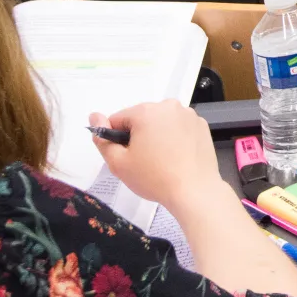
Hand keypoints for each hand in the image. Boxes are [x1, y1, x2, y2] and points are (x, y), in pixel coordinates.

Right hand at [90, 101, 226, 213]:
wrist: (194, 190)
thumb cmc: (153, 177)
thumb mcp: (118, 162)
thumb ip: (103, 139)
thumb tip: (95, 116)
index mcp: (146, 111)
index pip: (118, 119)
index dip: (116, 139)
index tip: (127, 156)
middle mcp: (169, 106)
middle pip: (141, 119)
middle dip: (137, 136)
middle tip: (143, 161)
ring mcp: (189, 115)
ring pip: (160, 123)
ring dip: (156, 136)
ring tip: (161, 160)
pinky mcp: (201, 125)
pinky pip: (178, 128)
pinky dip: (174, 138)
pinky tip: (176, 157)